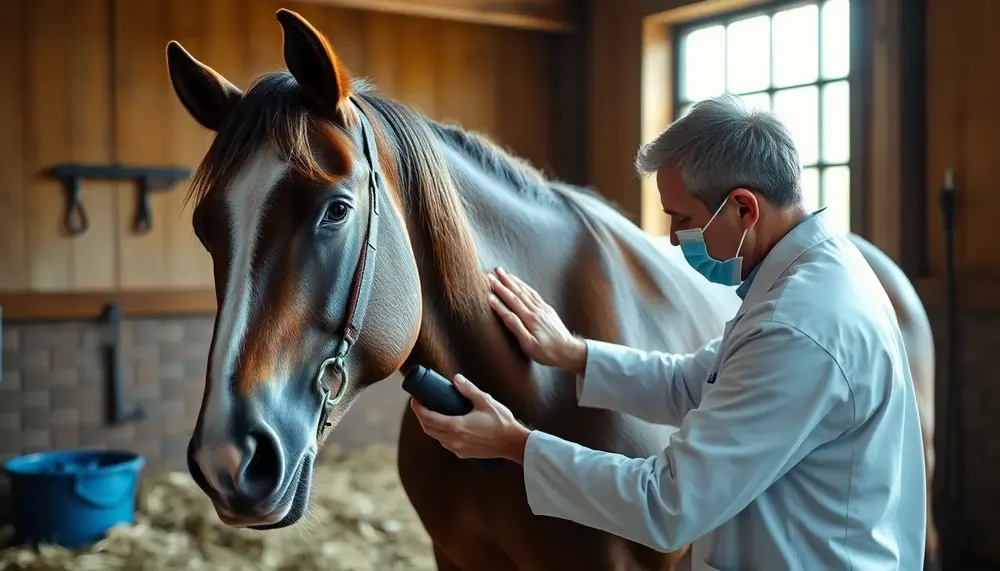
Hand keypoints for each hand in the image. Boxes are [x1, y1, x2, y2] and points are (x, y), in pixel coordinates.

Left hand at [409, 374, 530, 463]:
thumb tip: (456, 379)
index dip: (418, 409)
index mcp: (456, 426)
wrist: (513, 443)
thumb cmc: (501, 422)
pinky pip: (446, 443)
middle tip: (420, 404)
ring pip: (436, 437)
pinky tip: (447, 425)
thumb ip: (469, 390)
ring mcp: (458, 449)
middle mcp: (454, 440)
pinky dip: (441, 434)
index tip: (414, 400)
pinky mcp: (463, 454)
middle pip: (428, 429)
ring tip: (432, 413)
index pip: (429, 418)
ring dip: (431, 426)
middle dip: (421, 417)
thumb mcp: (485, 401)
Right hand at [487, 267, 587, 373]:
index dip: (498, 295)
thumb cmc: (548, 352)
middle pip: (516, 293)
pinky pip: (533, 293)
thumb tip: (504, 314)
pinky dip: (524, 286)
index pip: (510, 303)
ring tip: (503, 273)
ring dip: (513, 281)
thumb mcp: (529, 345)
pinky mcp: (547, 309)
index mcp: (529, 319)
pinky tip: (520, 283)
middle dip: (503, 282)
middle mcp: (535, 310)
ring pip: (525, 291)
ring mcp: (542, 308)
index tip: (487, 287)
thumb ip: (516, 328)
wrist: (570, 351)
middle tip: (491, 273)